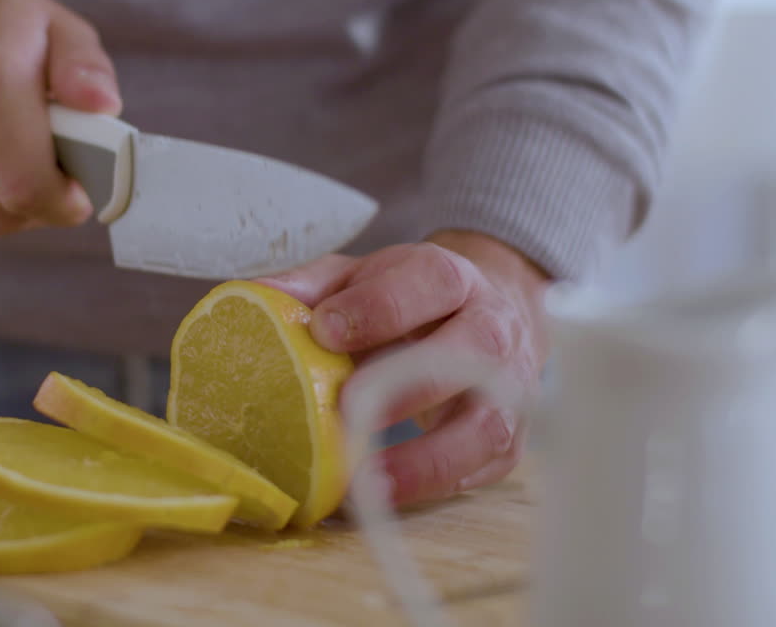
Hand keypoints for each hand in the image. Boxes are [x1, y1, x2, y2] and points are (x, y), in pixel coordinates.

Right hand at [0, 0, 120, 234]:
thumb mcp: (50, 22)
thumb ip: (86, 66)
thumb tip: (104, 108)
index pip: (29, 185)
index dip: (65, 202)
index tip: (78, 187)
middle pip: (6, 213)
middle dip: (39, 202)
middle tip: (48, 166)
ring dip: (3, 202)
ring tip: (6, 154)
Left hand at [259, 230, 549, 505]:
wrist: (483, 313)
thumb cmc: (403, 300)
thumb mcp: (357, 276)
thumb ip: (313, 286)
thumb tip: (263, 301)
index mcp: (450, 277)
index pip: (430, 281)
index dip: (381, 308)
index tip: (325, 330)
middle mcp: (493, 328)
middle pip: (474, 351)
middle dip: (409, 385)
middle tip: (347, 411)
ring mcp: (511, 387)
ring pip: (488, 423)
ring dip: (427, 458)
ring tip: (365, 480)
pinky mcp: (509, 439)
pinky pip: (484, 468)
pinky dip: (433, 488)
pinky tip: (383, 498)